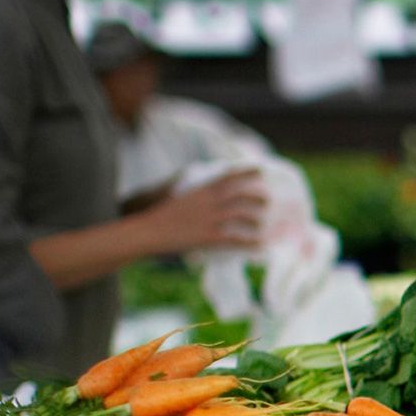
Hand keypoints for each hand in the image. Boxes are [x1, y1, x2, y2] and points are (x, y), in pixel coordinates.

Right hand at [147, 168, 264, 254]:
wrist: (149, 230)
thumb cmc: (162, 215)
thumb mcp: (181, 198)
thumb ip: (198, 196)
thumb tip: (209, 195)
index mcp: (201, 190)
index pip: (228, 178)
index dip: (246, 173)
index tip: (261, 170)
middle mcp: (209, 202)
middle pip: (241, 196)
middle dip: (257, 197)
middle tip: (267, 201)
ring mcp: (211, 219)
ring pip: (243, 216)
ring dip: (256, 220)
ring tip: (261, 224)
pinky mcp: (210, 237)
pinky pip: (237, 239)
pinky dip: (251, 243)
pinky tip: (260, 245)